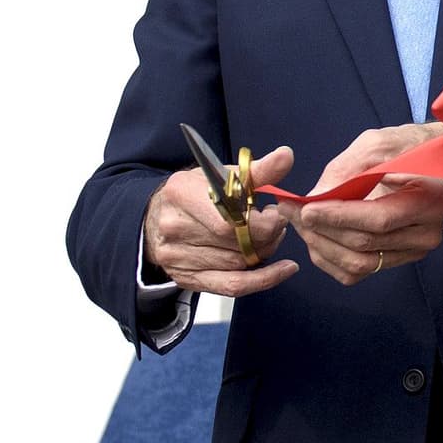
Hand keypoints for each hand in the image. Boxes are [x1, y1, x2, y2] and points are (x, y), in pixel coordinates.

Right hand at [146, 147, 300, 296]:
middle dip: (268, 236)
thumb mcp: (221, 175)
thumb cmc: (195, 193)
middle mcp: (176, 226)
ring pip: (239, 264)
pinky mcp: (186, 278)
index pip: (232, 218)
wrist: (156, 217)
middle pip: (237, 243)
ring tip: (269, 238)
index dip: (264, 221)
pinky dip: (263, 280)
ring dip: (264, 253)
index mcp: (183, 193)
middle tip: (277, 225)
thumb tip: (286, 156)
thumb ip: (257, 170)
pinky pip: (232, 286)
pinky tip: (283, 270)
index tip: (275, 213)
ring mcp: (177, 256)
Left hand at [293, 124, 442, 286]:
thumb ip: (347, 170)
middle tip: (290, 211)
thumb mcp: (376, 145)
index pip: (379, 219)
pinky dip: (329, 258)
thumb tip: (316, 198)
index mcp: (430, 200)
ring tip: (298, 223)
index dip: (338, 217)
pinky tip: (315, 238)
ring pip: (358, 264)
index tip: (305, 208)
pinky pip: (356, 273)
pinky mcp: (396, 260)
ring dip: (321, 246)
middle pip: (364, 244)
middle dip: (321, 229)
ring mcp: (412, 252)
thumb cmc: (402, 148)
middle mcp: (426, 233)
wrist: (425, 165)